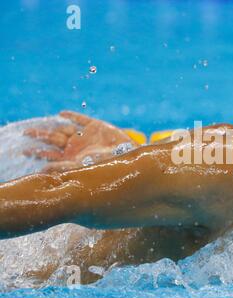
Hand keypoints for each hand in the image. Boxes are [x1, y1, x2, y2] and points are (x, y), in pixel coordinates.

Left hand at [23, 111, 137, 172]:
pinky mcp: (97, 127)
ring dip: (52, 127)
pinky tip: (62, 113)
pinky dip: (72, 116)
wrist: (129, 156)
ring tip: (39, 126)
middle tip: (26, 133)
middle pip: (54, 140)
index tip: (25, 151)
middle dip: (40, 137)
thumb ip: (64, 167)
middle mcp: (77, 146)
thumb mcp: (84, 167)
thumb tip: (43, 170)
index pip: (51, 154)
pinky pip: (82, 120)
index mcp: (73, 157)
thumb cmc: (107, 166)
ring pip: (64, 129)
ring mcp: (86, 136)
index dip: (38, 152)